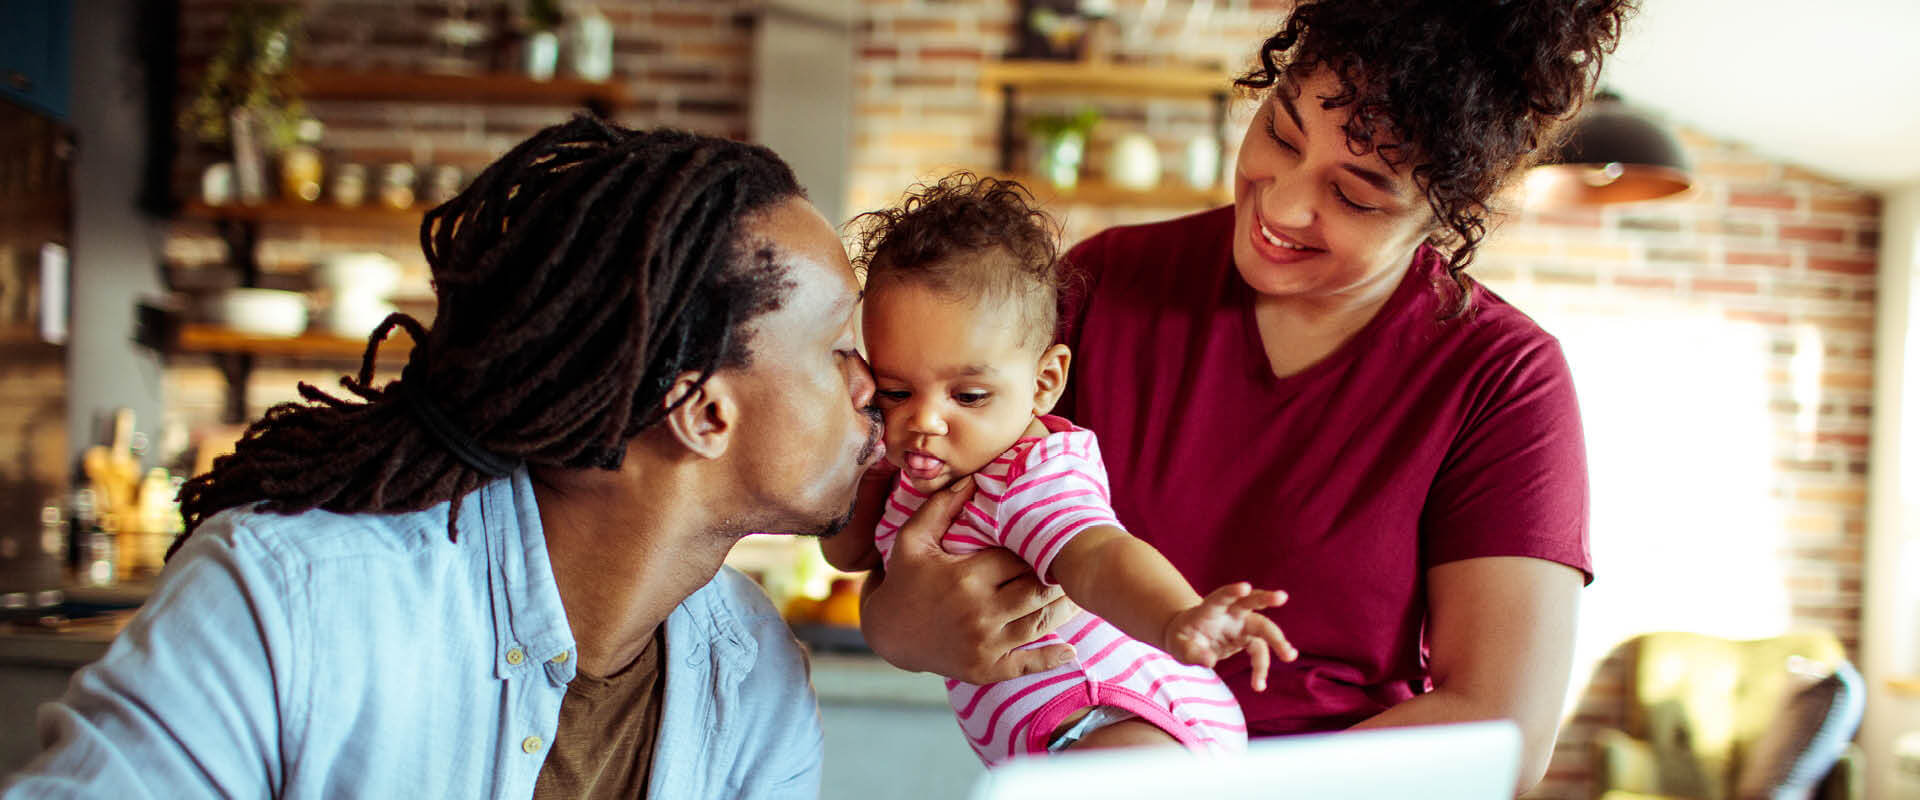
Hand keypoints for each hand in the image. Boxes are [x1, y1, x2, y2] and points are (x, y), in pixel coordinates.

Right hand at [859, 476, 1080, 683]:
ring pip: (1040, 623)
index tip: (1051, 541)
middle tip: (1076, 566)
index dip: (1037, 550)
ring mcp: (985, 644)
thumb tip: (972, 478)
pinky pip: (1028, 664)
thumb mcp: (912, 539)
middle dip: (1058, 579)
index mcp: (967, 577)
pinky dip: (1052, 658)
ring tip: (1081, 595)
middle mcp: (980, 613)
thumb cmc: (904, 580)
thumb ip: (941, 507)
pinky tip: (1070, 650)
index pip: (1019, 559)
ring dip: (1064, 610)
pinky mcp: (986, 669)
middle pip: (1037, 591)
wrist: (887, 634)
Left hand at [1162, 583, 1296, 690]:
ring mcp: (1242, 625)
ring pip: (1264, 626)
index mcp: (1210, 609)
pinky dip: (1261, 668)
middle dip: (1266, 598)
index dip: (1232, 591)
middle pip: (1251, 602)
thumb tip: (1209, 661)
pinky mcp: (1248, 639)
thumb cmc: (1183, 639)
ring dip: (1278, 640)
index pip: (1222, 597)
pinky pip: (1260, 652)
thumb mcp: (1179, 647)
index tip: (1245, 588)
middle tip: (1282, 597)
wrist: (1189, 640)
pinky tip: (1259, 685)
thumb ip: (1192, 652)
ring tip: (1289, 656)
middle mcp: (1230, 614)